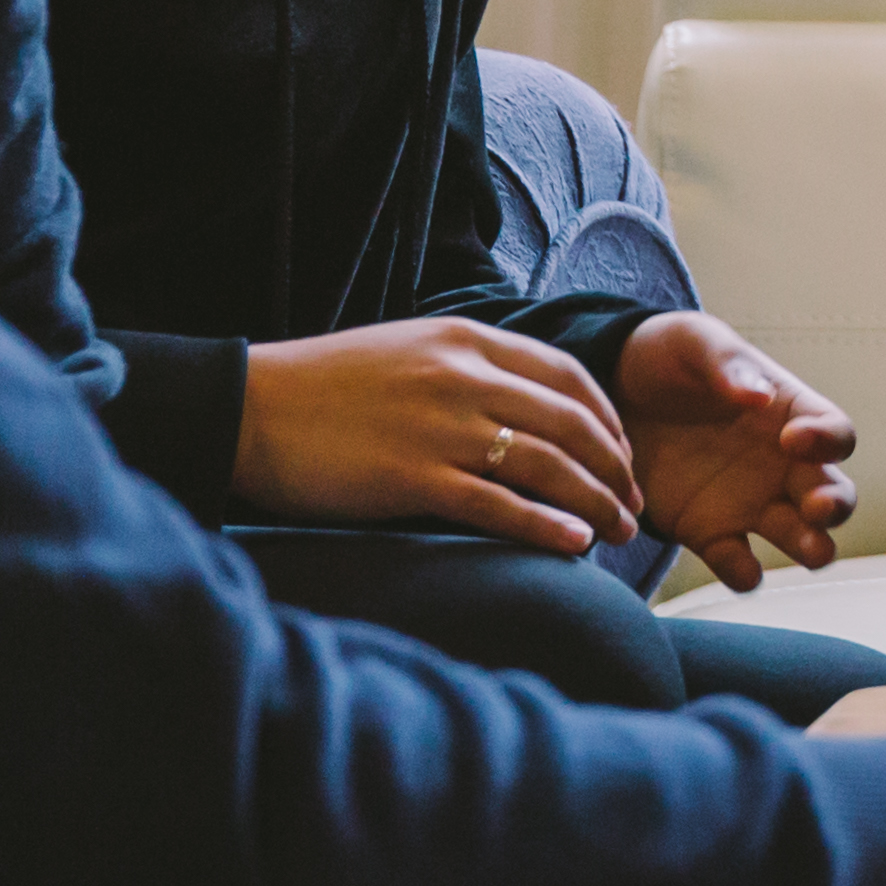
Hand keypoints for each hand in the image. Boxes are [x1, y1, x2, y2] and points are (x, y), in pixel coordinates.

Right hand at [234, 318, 636, 556]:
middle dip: (615, 470)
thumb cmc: (329, 390)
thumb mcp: (411, 351)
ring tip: (619, 534)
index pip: (568, 376)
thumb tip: (526, 408)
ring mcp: (438, 426)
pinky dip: (544, 526)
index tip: (624, 458)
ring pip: (545, 465)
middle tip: (635, 508)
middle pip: (571, 424)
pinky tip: (573, 547)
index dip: (608, 421)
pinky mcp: (410, 477)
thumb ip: (471, 369)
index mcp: (466, 338)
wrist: (251, 408)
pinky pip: (497, 504)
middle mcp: (462, 376)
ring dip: (594, 503)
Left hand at [608, 312, 859, 591]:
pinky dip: (744, 573)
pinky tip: (738, 565)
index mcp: (791, 414)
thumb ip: (726, 363)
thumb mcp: (694, 342)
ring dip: (811, 547)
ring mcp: (749, 504)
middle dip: (835, 506)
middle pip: (833, 495)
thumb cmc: (667, 358)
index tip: (791, 438)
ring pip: (802, 538)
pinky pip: (740, 565)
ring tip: (808, 549)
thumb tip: (759, 396)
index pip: (836, 433)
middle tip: (818, 507)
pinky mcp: (709, 533)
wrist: (614, 395)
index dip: (826, 440)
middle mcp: (782, 465)